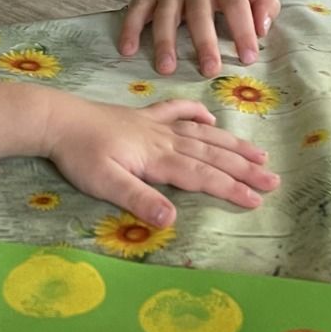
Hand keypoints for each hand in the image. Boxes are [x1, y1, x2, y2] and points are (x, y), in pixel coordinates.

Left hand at [41, 96, 279, 224]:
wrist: (57, 119)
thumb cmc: (79, 155)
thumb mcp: (105, 184)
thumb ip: (139, 200)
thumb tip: (172, 220)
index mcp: (158, 158)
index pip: (202, 176)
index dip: (231, 188)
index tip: (257, 200)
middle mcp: (164, 140)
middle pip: (212, 155)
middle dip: (244, 169)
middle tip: (273, 180)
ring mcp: (155, 125)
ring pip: (203, 135)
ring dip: (232, 144)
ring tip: (258, 154)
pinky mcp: (142, 116)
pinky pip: (177, 111)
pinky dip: (197, 113)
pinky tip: (211, 117)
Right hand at [120, 0, 279, 77]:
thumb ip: (264, 3)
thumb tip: (263, 31)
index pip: (236, 5)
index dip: (243, 30)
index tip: (248, 58)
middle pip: (199, 14)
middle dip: (204, 43)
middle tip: (209, 71)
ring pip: (165, 15)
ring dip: (164, 42)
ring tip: (166, 68)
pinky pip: (137, 11)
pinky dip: (130, 29)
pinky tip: (127, 50)